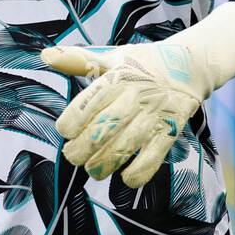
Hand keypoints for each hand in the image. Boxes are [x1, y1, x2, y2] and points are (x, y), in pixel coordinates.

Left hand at [39, 2, 234, 187]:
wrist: (189, 65)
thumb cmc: (143, 63)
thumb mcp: (112, 55)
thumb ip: (78, 60)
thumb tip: (45, 55)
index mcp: (117, 76)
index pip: (89, 102)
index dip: (71, 122)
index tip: (65, 131)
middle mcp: (135, 96)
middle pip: (104, 128)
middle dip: (82, 149)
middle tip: (73, 156)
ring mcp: (154, 114)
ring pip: (125, 146)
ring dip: (104, 164)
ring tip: (94, 170)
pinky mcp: (171, 130)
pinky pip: (154, 156)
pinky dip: (138, 172)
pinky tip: (126, 178)